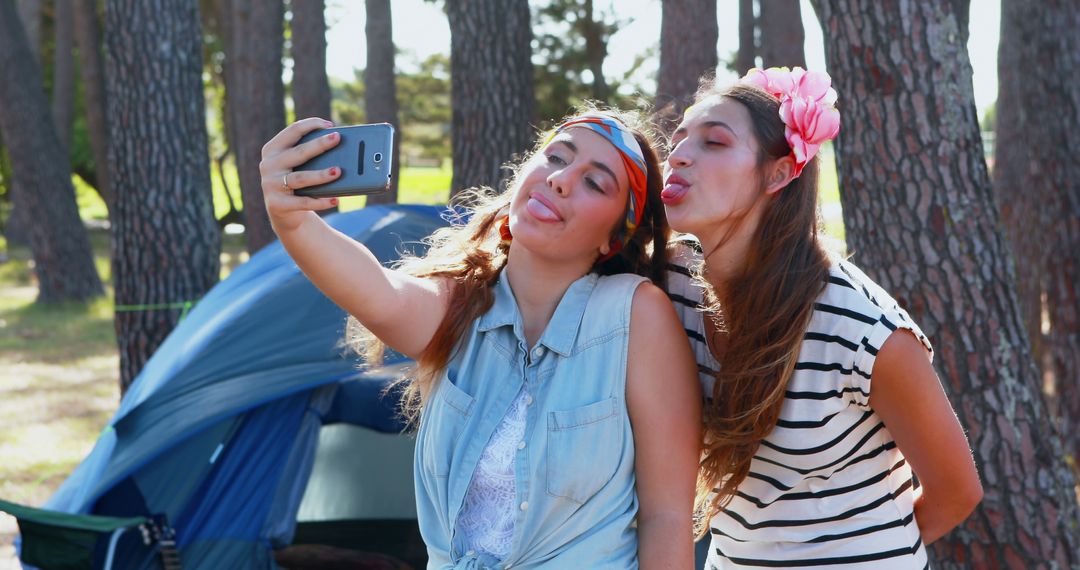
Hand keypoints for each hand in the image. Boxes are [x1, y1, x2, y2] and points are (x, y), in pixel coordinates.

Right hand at [259, 117, 342, 232]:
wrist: (282, 211)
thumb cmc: (296, 181)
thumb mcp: (297, 165)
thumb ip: (310, 154)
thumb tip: (340, 145)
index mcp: (273, 149)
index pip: (292, 131)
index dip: (311, 125)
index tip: (330, 125)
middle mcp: (269, 165)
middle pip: (298, 153)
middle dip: (319, 144)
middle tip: (337, 138)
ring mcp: (271, 185)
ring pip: (301, 178)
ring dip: (320, 175)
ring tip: (338, 171)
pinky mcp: (277, 204)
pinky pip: (303, 202)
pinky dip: (320, 201)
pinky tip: (335, 200)